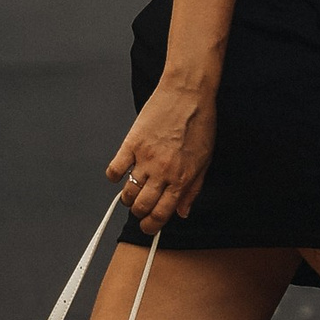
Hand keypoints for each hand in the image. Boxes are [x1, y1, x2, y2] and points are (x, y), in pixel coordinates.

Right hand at [108, 76, 215, 230]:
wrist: (188, 92)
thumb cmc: (200, 122)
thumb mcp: (205, 159)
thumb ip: (193, 189)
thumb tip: (183, 212)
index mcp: (182, 178)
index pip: (162, 214)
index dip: (153, 226)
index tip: (149, 227)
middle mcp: (162, 172)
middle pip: (142, 207)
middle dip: (139, 215)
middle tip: (140, 212)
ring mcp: (145, 158)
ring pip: (127, 193)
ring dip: (127, 199)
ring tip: (131, 194)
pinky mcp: (131, 143)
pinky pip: (115, 169)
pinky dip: (113, 176)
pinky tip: (120, 174)